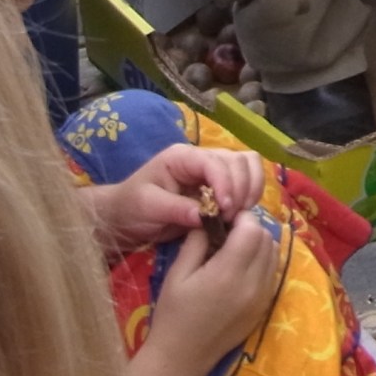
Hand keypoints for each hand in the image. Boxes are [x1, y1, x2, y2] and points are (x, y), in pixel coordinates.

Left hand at [90, 144, 264, 253]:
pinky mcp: (221, 184)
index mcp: (182, 157)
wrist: (125, 218)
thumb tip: (205, 216)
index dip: (225, 183)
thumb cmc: (131, 208)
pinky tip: (240, 212)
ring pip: (248, 166)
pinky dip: (251, 194)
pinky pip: (247, 180)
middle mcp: (202, 158)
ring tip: (238, 214)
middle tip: (231, 216)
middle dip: (240, 188)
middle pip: (238, 160)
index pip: (214, 161)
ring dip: (250, 189)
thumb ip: (176, 209)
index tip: (226, 209)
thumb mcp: (147, 207)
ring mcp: (214, 170)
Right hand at [148, 212, 281, 367]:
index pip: (252, 229)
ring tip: (237, 249)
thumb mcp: (177, 272)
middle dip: (251, 228)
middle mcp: (252, 284)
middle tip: (230, 233)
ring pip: (275, 254)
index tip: (225, 220)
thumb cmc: (173, 314)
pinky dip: (264, 261)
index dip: (241, 219)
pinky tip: (243, 267)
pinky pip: (273, 272)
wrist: (181, 359)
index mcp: (228, 273)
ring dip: (260, 243)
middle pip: (267, 238)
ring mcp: (262, 297)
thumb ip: (197, 240)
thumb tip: (212, 216)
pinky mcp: (265, 307)